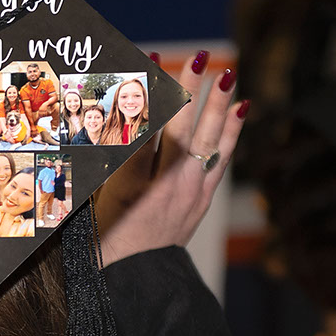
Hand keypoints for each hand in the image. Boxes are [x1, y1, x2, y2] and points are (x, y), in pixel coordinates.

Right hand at [95, 53, 243, 265]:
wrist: (138, 277)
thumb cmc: (105, 239)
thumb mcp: (93, 202)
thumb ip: (99, 162)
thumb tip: (99, 121)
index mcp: (130, 187)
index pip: (141, 130)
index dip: (147, 94)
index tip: (148, 62)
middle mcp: (164, 187)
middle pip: (179, 129)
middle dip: (188, 90)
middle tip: (198, 57)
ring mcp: (189, 192)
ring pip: (206, 141)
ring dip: (217, 105)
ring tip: (227, 73)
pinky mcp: (203, 198)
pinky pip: (222, 159)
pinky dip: (233, 132)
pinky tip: (242, 107)